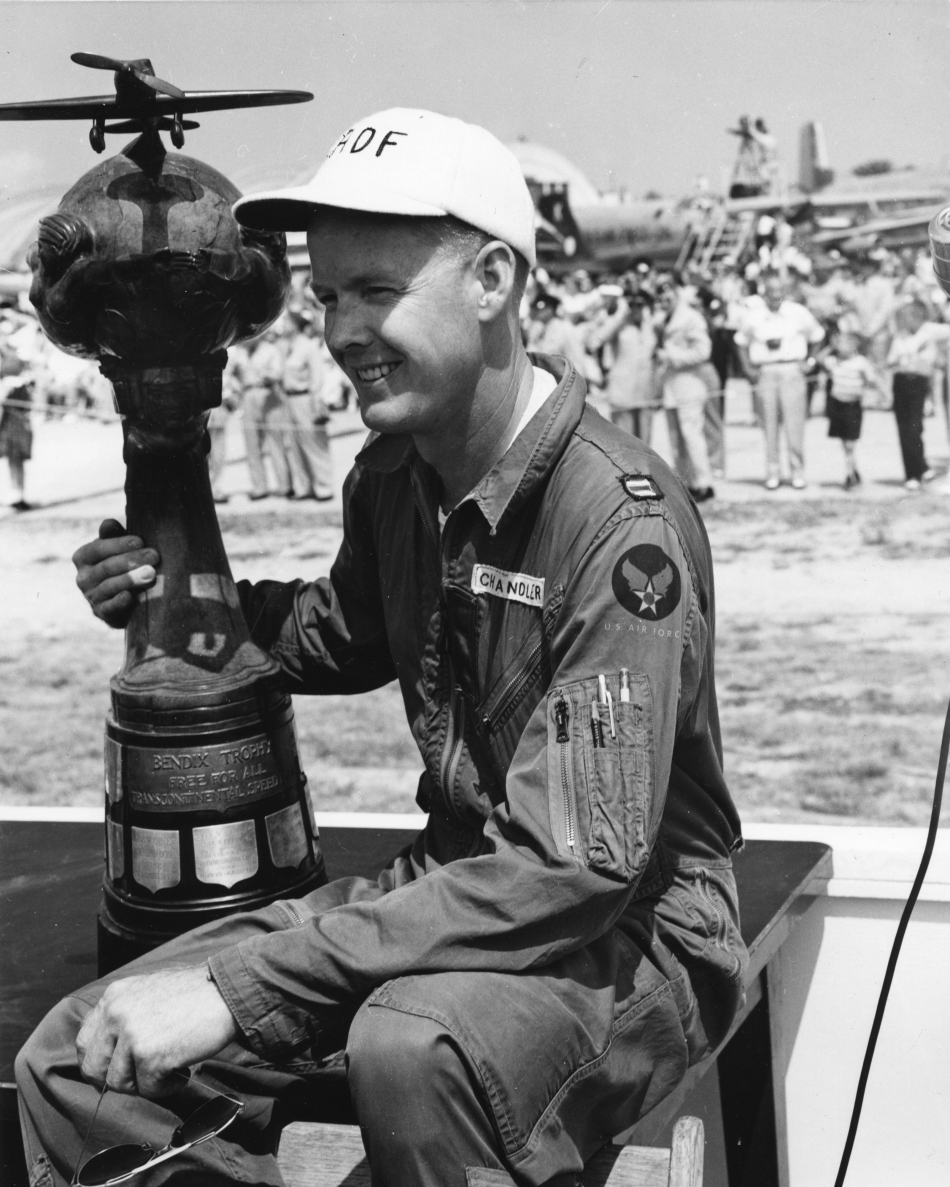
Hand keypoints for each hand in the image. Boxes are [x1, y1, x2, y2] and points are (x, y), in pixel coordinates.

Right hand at [72, 519, 159, 628]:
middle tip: (154, 556)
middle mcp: (83, 577)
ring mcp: (90, 596)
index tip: (141, 541)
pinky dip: (119, 602)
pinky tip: (130, 596)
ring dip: (130, 579)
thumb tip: (109, 523)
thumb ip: (112, 535)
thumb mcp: (115, 548)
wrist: (122, 600)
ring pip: (110, 586)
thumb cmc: (120, 565)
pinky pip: (109, 607)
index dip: (119, 544)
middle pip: (107, 567)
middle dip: (132, 560)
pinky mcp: (101, 612)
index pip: (98, 548)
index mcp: (83, 557)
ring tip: (151, 574)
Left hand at [76, 966, 238, 1097]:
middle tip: (143, 1075)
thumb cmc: (196, 994)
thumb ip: (125, 1015)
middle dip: (118, 1079)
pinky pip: (148, 1090)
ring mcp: (131, 1034)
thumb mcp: (148, 992)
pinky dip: (168, 1086)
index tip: (115, 1068)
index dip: (99, 1062)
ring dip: (146, 1083)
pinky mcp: (150, 1056)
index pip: (84, 1042)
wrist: (228, 992)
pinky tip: (183, 1068)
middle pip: (93, 1068)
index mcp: (114, 996)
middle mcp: (116, 1013)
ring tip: (170, 1065)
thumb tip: (110, 1051)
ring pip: (119, 1084)